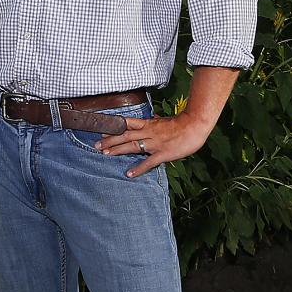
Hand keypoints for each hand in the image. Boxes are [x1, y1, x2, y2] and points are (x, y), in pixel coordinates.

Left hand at [97, 114, 211, 177]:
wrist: (195, 125)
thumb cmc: (183, 123)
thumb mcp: (166, 120)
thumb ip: (157, 121)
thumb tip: (153, 117)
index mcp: (149, 124)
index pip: (127, 124)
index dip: (114, 128)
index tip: (102, 131)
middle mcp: (149, 132)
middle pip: (125, 135)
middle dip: (110, 140)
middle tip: (96, 145)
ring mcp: (155, 143)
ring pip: (132, 146)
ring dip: (117, 150)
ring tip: (105, 154)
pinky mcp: (163, 153)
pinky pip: (148, 162)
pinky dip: (138, 168)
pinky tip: (129, 174)